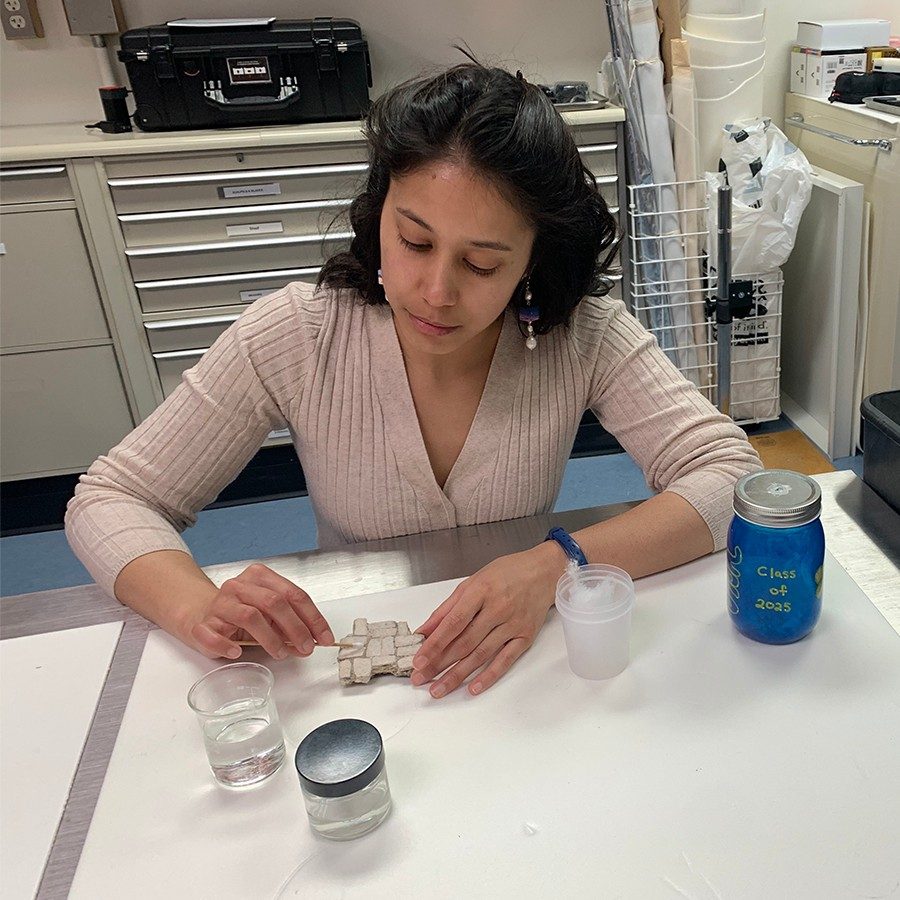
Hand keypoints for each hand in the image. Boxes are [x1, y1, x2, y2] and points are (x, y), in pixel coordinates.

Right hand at [185, 564, 333, 660]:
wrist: (200, 614)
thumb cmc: (241, 613)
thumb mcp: (269, 614)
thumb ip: (290, 623)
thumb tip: (312, 641)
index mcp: (260, 576)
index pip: (293, 594)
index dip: (312, 617)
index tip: (324, 637)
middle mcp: (240, 585)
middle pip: (274, 602)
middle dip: (296, 627)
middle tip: (306, 648)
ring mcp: (220, 603)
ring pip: (250, 616)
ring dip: (270, 639)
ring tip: (281, 653)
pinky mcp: (202, 624)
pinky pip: (214, 635)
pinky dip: (227, 646)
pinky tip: (237, 652)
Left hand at [412, 542, 566, 697]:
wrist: (544, 571)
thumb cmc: (507, 573)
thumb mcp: (472, 582)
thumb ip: (447, 607)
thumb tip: (425, 629)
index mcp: (480, 591)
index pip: (453, 623)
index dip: (434, 644)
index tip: (419, 659)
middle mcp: (497, 609)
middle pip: (464, 642)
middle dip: (439, 663)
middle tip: (420, 678)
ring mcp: (512, 624)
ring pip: (481, 654)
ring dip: (457, 675)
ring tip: (439, 689)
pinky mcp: (525, 637)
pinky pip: (505, 660)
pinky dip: (489, 676)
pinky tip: (473, 688)